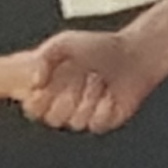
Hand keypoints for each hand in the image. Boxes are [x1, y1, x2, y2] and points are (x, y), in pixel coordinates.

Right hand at [24, 27, 165, 134]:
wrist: (134, 55)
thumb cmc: (99, 46)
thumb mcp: (65, 43)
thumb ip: (43, 58)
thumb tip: (34, 82)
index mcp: (50, 88)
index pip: (33, 108)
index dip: (38, 102)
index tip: (46, 89)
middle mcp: (64, 104)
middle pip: (53, 119)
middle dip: (68, 96)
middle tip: (81, 76)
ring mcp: (83, 115)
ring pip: (75, 122)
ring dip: (89, 97)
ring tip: (99, 80)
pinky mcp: (102, 122)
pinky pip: (96, 124)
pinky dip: (104, 107)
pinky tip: (111, 93)